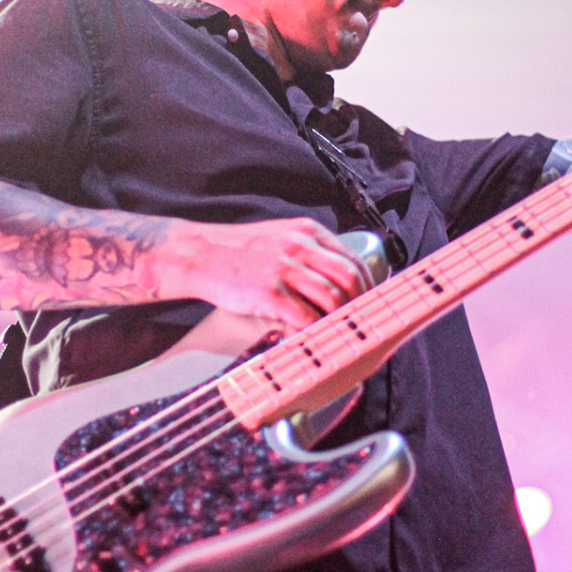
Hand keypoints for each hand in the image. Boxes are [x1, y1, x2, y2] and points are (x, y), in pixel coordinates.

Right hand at [156, 217, 371, 330]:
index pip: (352, 259)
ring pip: (332, 298)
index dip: (368, 285)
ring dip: (340, 320)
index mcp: (307, 232)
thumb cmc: (238, 251)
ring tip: (338, 334)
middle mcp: (300, 247)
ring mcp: (285, 269)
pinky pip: (305, 317)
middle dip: (360, 304)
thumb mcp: (280, 236)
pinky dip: (314, 332)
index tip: (370, 303)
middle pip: (349, 278)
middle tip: (360, 323)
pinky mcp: (270, 292)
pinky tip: (313, 339)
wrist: (200, 254)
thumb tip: (335, 279)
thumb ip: (308, 251)